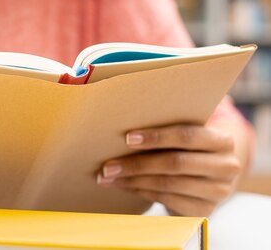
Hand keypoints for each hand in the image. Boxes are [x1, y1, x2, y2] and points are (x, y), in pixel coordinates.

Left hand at [96, 124, 241, 216]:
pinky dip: (142, 191)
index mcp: (222, 141)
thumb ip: (166, 128)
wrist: (211, 177)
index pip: (187, 136)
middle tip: (108, 166)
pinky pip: (167, 200)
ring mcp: (218, 192)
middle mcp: (226, 167)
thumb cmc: (189, 148)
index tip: (127, 138)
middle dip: (137, 164)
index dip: (156, 137)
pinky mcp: (205, 210)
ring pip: (168, 184)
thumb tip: (122, 124)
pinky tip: (125, 186)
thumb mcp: (186, 136)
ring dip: (133, 180)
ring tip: (109, 177)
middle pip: (175, 163)